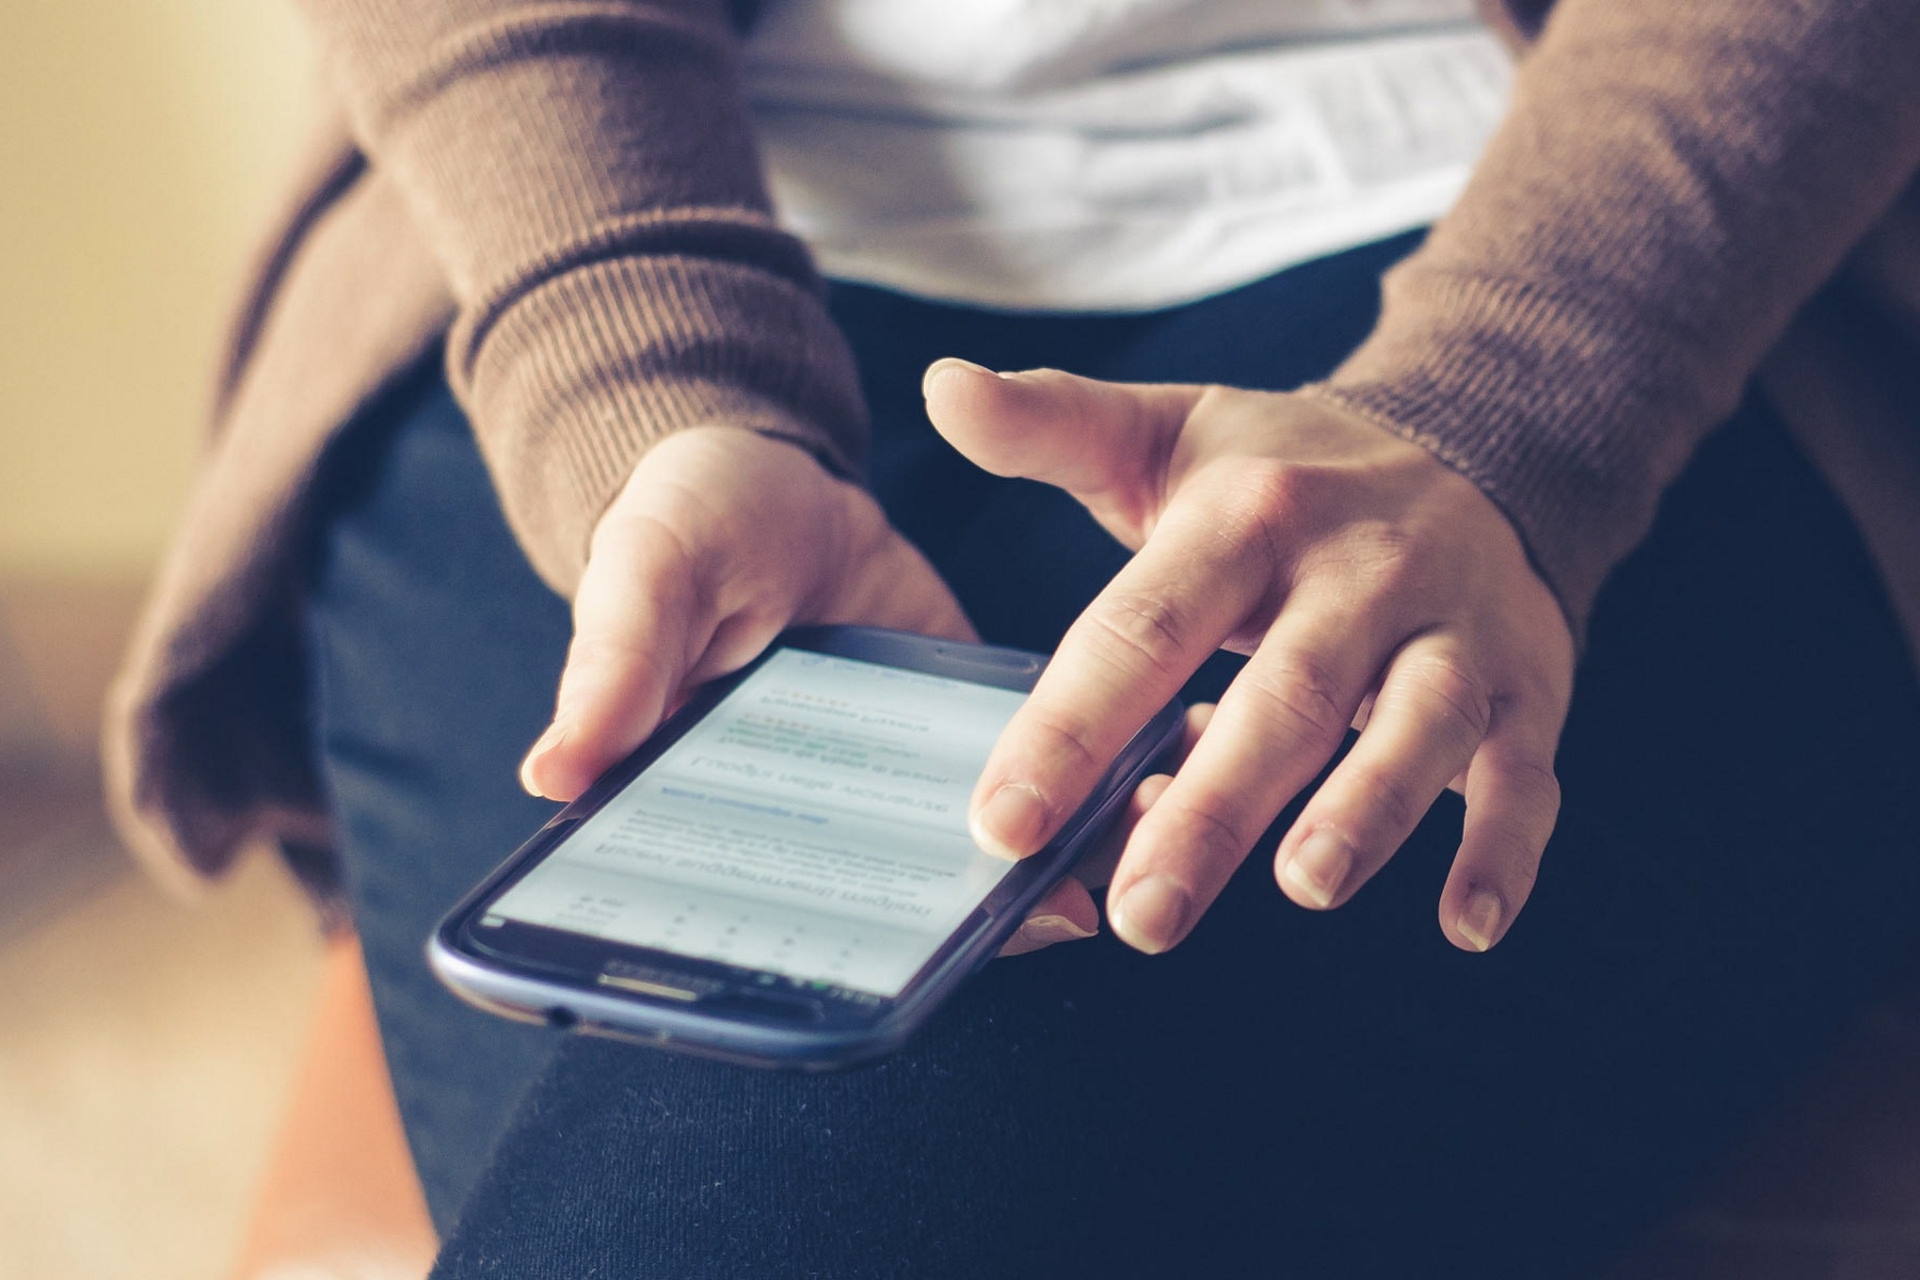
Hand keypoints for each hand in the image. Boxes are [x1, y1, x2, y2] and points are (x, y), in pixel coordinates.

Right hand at [512, 425, 1129, 953]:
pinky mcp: (971, 726)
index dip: (823, 956)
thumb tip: (553, 773)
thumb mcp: (647, 572)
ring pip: (973, 855)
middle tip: (1056, 914)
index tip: (896, 971)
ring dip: (1050, 865)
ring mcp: (903, 779)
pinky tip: (1156, 778)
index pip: (762, 910)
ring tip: (1130, 860)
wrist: (780, 473)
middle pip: (889, 906)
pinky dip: (1091, 788)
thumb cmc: (684, 525)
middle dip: (971, 924)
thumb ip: (616, 663)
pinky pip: (1036, 777)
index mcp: (718, 807)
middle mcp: (816, 818)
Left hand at [924, 360, 1574, 954]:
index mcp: (1248, 515)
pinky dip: (1503, 848)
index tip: (1003, 823)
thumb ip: (1052, 425)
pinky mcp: (1527, 686)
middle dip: (1212, 808)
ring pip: (1417, 724)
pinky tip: (1466, 923)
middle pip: (1282, 693)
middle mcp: (1356, 570)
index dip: (1070, 727)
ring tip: (1304, 886)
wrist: (1476, 442)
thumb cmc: (1285, 472)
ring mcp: (1451, 630)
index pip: (1144, 626)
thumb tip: (941, 386)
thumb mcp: (1166, 435)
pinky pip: (1524, 774)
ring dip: (1367, 809)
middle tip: (1141, 913)